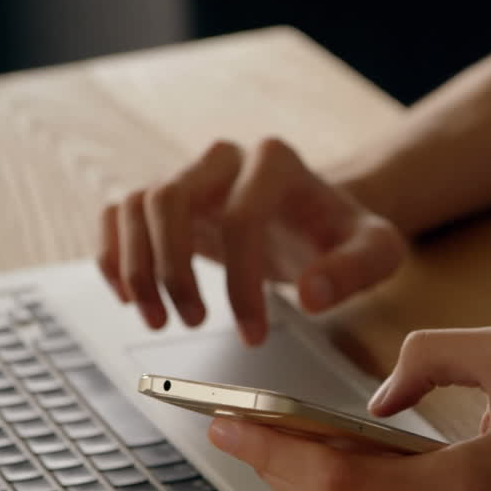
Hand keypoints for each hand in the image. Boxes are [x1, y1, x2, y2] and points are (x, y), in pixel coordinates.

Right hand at [98, 138, 406, 342]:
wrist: (317, 219)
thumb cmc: (343, 234)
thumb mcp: (376, 252)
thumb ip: (354, 270)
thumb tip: (312, 296)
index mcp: (276, 161)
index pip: (241, 216)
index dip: (241, 281)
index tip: (252, 332)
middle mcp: (224, 158)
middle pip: (170, 198)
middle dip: (174, 269)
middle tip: (193, 323)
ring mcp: (189, 174)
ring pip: (136, 205)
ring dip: (138, 268)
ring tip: (158, 320)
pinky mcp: (165, 199)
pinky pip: (118, 214)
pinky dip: (114, 256)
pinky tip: (130, 298)